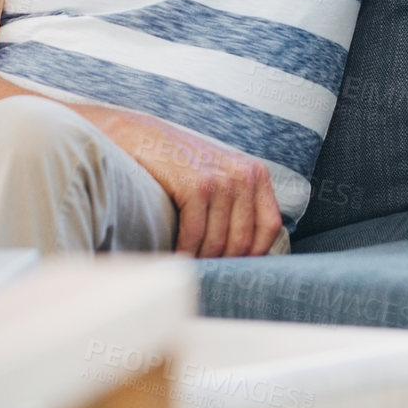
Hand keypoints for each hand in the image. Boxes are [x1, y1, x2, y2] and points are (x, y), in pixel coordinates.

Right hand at [97, 110, 282, 257]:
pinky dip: (186, 250)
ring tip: (190, 265)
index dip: (253, 254)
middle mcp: (243, 175)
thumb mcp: (220, 175)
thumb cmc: (179, 164)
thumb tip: (250, 251)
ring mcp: (220, 179)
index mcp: (256, 173)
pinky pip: (196, 234)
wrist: (139, 136)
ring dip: (202, 260)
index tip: (234, 266)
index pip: (268, 227)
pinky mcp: (195, 185)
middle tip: (206, 271)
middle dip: (223, 262)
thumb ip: (239, 203)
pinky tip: (177, 254)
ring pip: (219, 242)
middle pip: (243, 240)